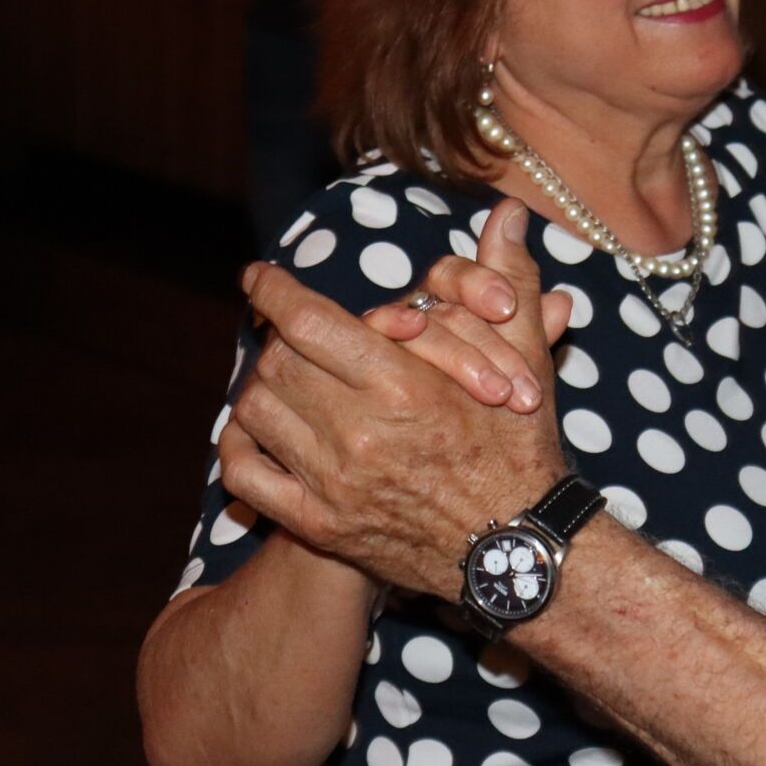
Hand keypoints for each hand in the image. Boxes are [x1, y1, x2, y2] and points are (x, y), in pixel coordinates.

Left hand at [223, 201, 569, 599]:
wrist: (519, 553)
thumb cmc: (522, 451)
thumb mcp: (524, 360)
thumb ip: (509, 279)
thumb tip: (509, 211)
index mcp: (405, 387)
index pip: (308, 321)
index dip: (275, 292)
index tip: (259, 277)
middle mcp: (360, 435)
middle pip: (278, 361)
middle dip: (277, 337)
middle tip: (284, 329)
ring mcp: (334, 485)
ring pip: (258, 411)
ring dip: (261, 384)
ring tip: (279, 372)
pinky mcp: (321, 527)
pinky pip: (248, 475)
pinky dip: (240, 444)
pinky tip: (258, 426)